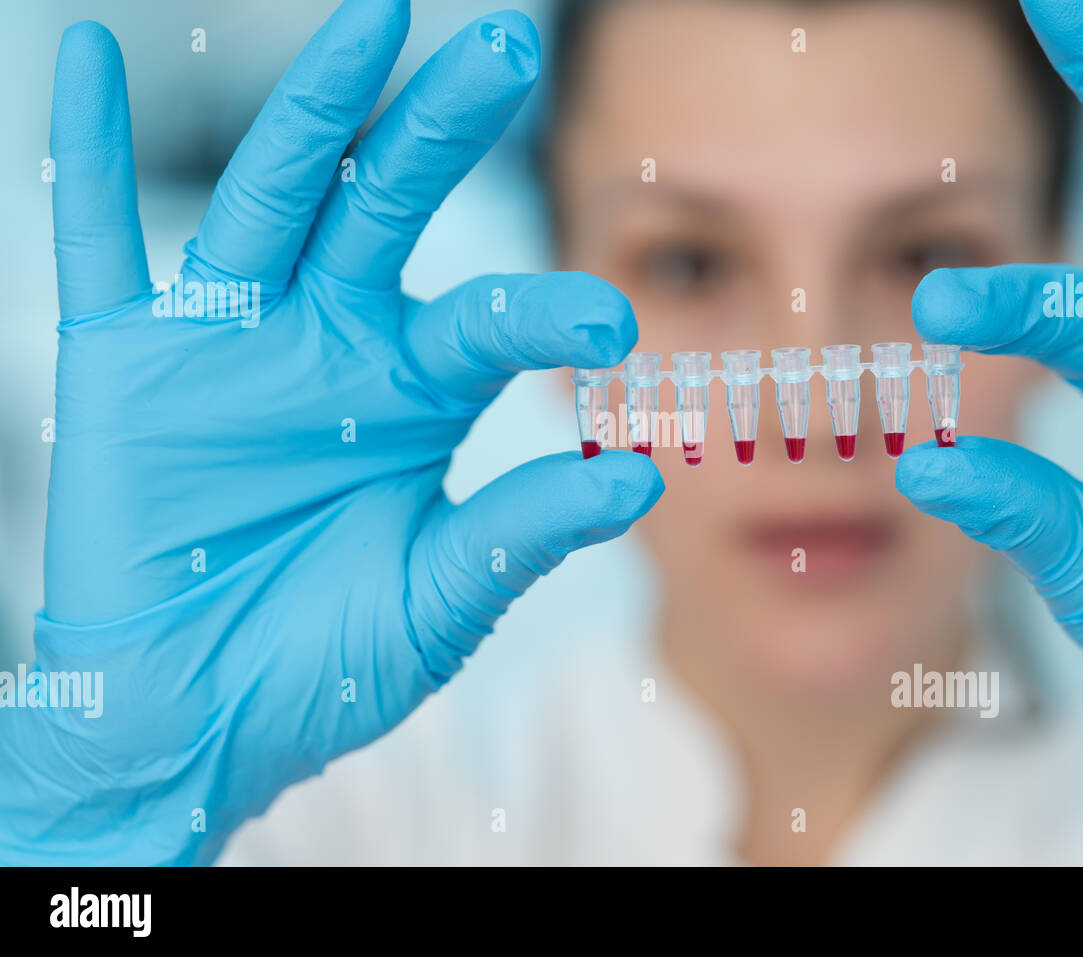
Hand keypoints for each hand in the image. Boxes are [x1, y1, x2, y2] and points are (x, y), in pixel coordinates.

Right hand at [0, 0, 661, 863]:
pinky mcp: (125, 361)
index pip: (489, 319)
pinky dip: (87, 152)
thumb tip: (637, 480)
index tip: (611, 326)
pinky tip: (84, 57)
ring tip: (377, 19)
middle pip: (389, 207)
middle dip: (440, 129)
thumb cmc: (323, 664)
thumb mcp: (438, 601)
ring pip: (276, 199)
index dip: (547, 312)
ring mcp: (228, 339)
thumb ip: (520, 534)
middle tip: (506, 49)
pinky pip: (98, 240)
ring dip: (318, 108)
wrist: (195, 719)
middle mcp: (329, 341)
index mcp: (413, 391)